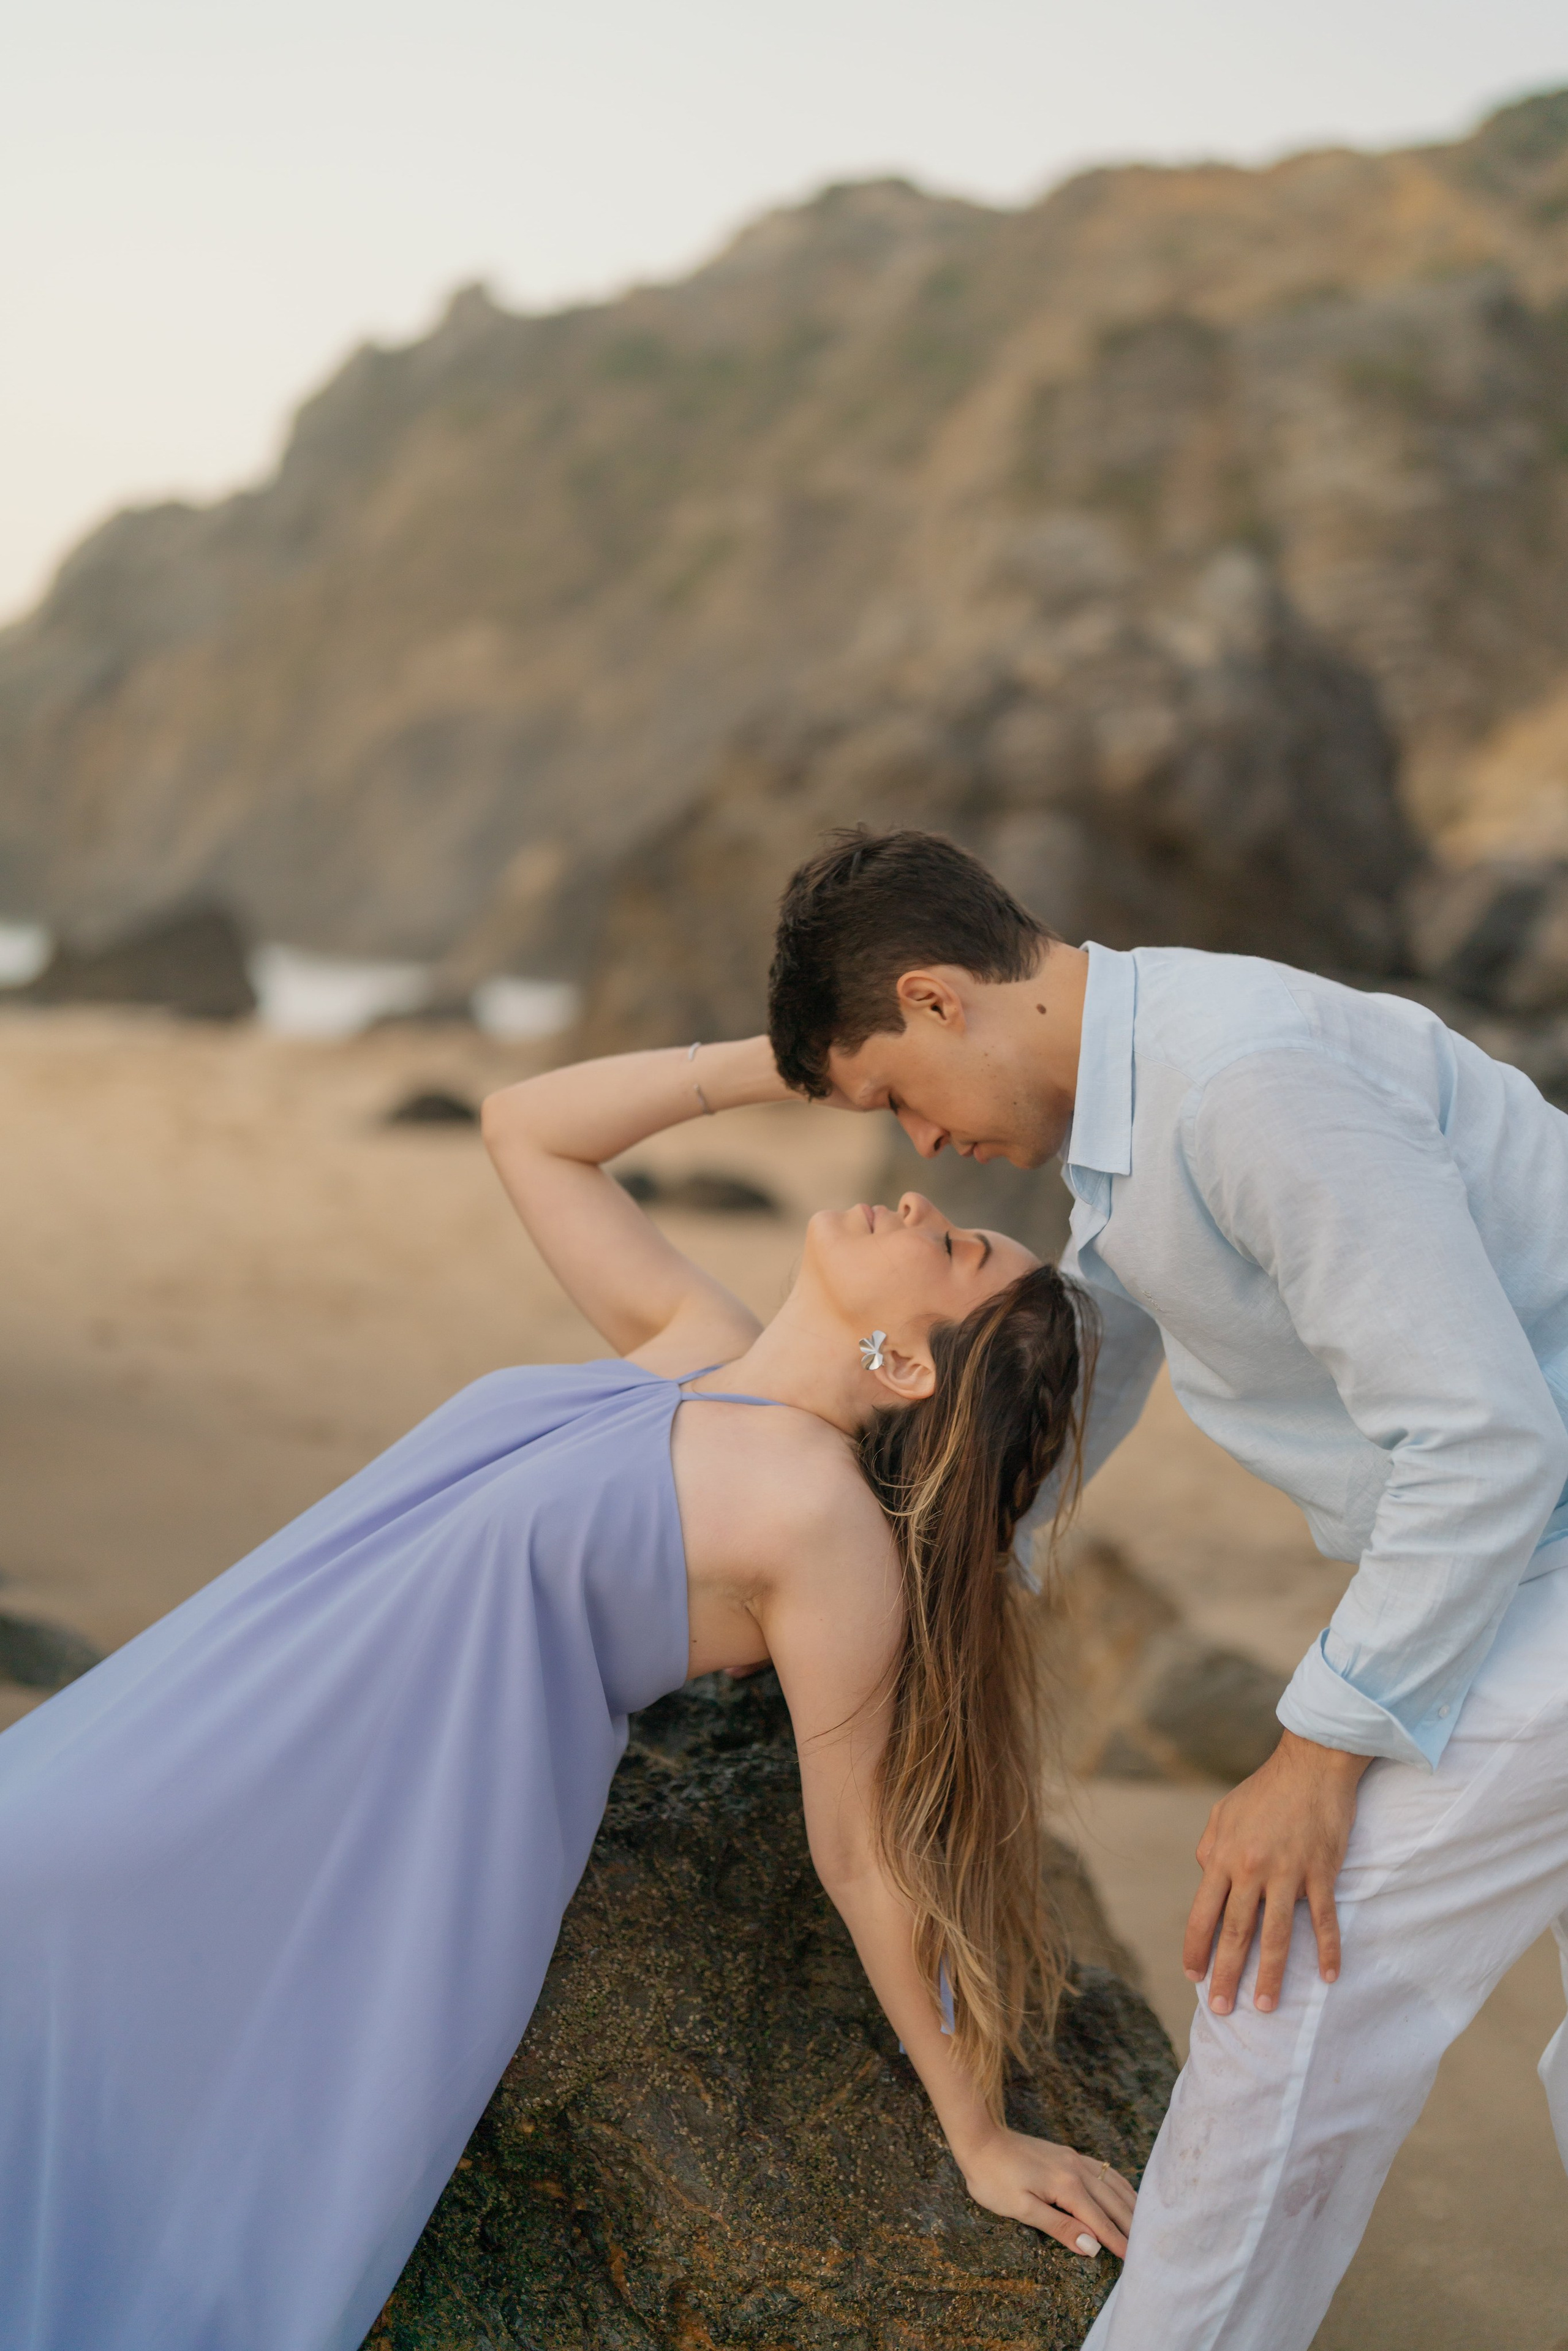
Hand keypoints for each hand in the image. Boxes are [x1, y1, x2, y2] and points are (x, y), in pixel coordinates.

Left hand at [959, 2125, 1135, 2258]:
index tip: (1137, 2263)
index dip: (1119, 2243)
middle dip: (1133, 2227)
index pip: (1100, 2222)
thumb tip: (1092, 2247)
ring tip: (1146, 2227)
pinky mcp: (1069, 2154)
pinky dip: (1120, 2186)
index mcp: (1067, 2186)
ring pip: (1113, 2185)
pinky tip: (1124, 2194)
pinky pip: (1104, 2171)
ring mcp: (1074, 2159)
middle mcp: (1077, 2169)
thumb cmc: (993, 2178)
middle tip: (1150, 2250)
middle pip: (1114, 2203)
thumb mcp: (1021, 2209)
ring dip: (1131, 2206)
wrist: (980, 2138)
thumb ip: (1059, 2227)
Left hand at [1183, 1730, 1370, 2014]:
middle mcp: (1250, 1869)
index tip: (1194, 1976)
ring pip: (1276, 1935)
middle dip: (1226, 1974)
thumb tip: (1205, 1877)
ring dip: (1271, 1975)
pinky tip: (1327, 1976)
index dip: (1197, 1948)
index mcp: (1222, 1856)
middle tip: (1221, 2009)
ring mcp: (1287, 1873)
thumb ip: (1210, 1848)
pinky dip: (1326, 1950)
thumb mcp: (1223, 1813)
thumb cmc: (1265, 1790)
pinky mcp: (1320, 1872)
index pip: (1203, 1914)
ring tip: (1266, 2006)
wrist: (1311, 1764)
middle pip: (1235, 1933)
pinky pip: (1323, 1920)